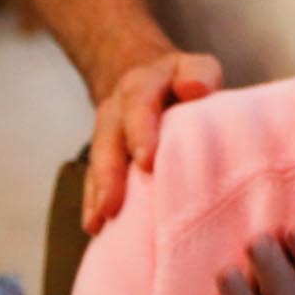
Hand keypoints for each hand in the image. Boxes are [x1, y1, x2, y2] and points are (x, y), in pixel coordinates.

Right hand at [83, 48, 222, 233]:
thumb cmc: (185, 82)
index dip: (141, 131)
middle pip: (109, 137)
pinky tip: (95, 226)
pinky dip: (94, 201)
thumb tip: (196, 90)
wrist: (151, 78)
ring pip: (98, 160)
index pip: (139, 104)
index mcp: (143, 85)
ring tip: (101, 219)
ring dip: (99, 191)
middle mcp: (118, 107)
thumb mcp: (198, 69)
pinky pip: (94, 178)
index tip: (146, 162)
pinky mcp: (104, 154)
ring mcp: (107, 132)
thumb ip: (201, 75)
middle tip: (113, 203)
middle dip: (111, 172)